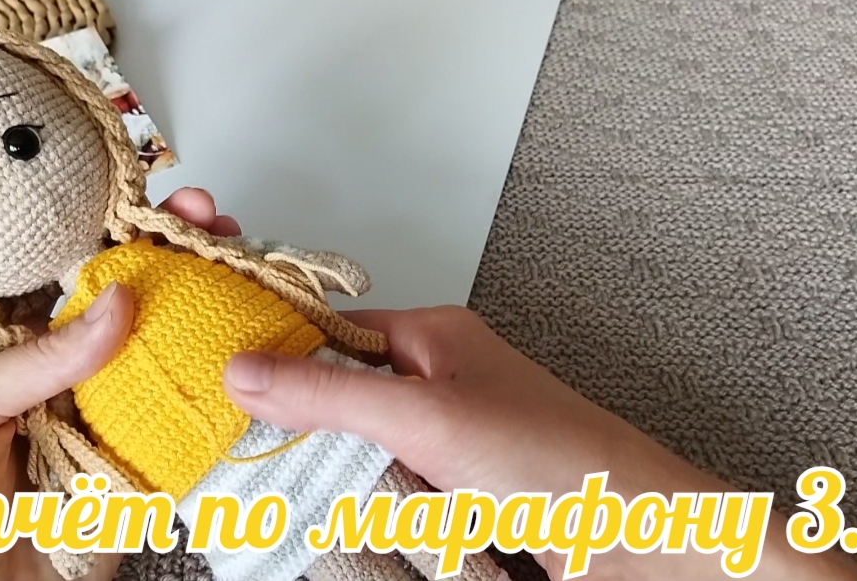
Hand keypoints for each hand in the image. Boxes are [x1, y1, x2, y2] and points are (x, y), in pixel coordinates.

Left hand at [0, 188, 239, 580]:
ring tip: (242, 271)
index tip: (152, 206)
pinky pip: (190, 420)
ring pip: (167, 356)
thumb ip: (29, 361)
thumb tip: (114, 305)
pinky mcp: (149, 466)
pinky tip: (251, 349)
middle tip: (214, 222)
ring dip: (208, 312)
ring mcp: (113, 421)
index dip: (109, 239)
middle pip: (130, 309)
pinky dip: (223, 388)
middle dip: (174, 259)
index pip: (64, 280)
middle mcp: (68, 380)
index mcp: (9, 355)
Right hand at [222, 306, 856, 580]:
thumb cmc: (549, 455)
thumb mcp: (421, 418)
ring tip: (315, 493)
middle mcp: (439, 374)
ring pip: (366, 441)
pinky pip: (397, 481)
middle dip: (308, 425)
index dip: (279, 353)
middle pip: (343, 390)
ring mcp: (452, 428)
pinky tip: (372, 516)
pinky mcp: (463, 477)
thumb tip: (245, 371)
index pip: (331, 330)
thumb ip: (329, 395)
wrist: (630, 526)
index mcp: (432, 337)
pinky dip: (378, 499)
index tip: (225, 384)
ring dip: (345, 470)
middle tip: (257, 454)